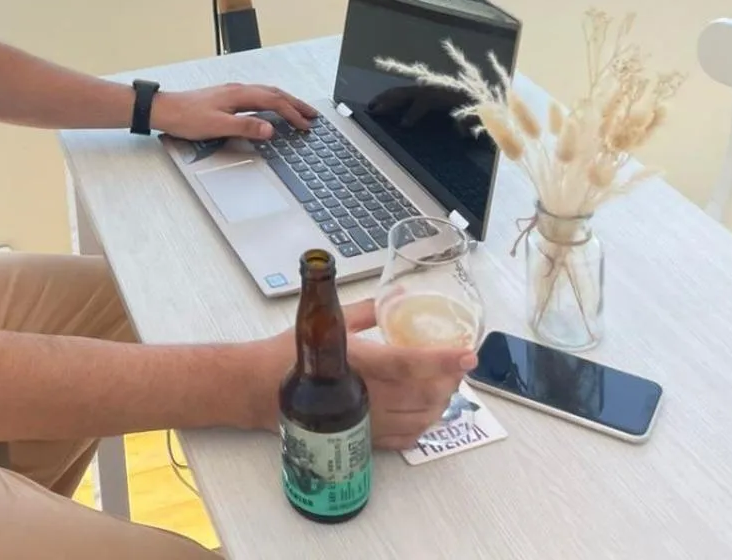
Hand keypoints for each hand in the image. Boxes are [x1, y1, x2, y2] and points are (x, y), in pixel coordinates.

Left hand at [153, 83, 316, 141]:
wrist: (164, 110)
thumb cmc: (186, 117)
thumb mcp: (218, 126)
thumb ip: (245, 127)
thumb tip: (270, 129)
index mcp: (239, 94)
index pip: (274, 102)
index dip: (292, 114)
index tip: (306, 125)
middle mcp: (238, 90)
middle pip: (274, 93)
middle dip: (295, 104)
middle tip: (312, 114)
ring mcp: (232, 92)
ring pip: (267, 93)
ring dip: (285, 101)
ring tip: (298, 110)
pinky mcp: (226, 97)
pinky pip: (257, 96)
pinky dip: (271, 101)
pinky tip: (270, 108)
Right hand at [240, 304, 471, 444]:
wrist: (264, 389)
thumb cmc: (294, 352)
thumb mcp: (330, 321)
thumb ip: (366, 309)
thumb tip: (396, 294)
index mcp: (359, 363)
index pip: (410, 364)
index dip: (443, 360)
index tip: (468, 352)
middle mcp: (368, 396)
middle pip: (425, 394)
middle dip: (450, 378)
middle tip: (459, 362)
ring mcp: (368, 422)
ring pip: (422, 418)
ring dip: (443, 400)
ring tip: (448, 381)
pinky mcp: (364, 438)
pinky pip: (407, 438)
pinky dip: (427, 424)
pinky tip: (429, 409)